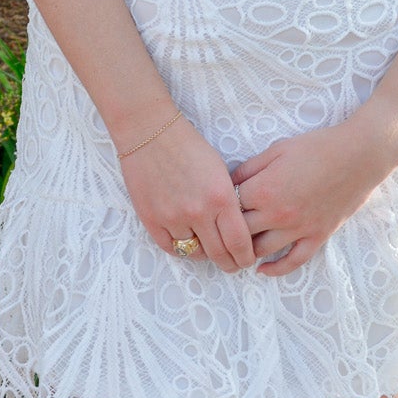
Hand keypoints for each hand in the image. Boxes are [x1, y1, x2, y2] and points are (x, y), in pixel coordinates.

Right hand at [119, 113, 255, 272]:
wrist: (151, 133)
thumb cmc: (189, 147)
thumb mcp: (220, 171)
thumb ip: (228, 202)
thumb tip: (236, 229)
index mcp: (221, 197)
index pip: (239, 242)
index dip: (246, 257)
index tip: (247, 260)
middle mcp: (198, 212)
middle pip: (219, 253)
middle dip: (229, 263)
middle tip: (232, 265)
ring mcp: (173, 218)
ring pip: (194, 252)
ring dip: (204, 253)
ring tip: (209, 249)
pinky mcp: (151, 220)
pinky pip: (170, 247)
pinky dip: (181, 248)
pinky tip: (188, 243)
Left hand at [231, 116, 397, 277]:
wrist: (359, 155)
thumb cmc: (317, 147)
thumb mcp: (277, 149)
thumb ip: (250, 168)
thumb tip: (229, 182)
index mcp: (264, 189)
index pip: (230, 205)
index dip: (223, 202)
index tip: (221, 202)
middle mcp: (277, 214)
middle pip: (240, 231)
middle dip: (229, 229)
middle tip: (222, 230)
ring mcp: (298, 228)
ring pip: (261, 250)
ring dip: (246, 250)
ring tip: (237, 249)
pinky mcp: (317, 236)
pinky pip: (293, 261)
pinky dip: (275, 269)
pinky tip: (262, 270)